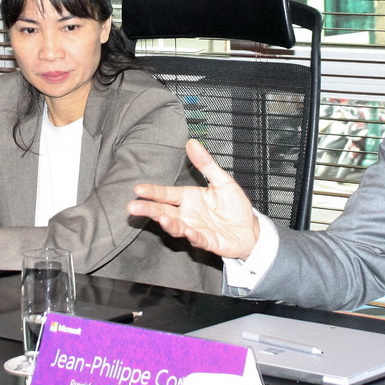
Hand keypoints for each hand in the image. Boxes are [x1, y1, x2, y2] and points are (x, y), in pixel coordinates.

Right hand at [127, 139, 259, 259]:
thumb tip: (192, 143)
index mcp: (189, 198)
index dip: (153, 192)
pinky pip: (198, 239)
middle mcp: (188, 214)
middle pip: (164, 211)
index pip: (166, 194)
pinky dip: (192, 235)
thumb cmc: (235, 206)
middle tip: (133, 207)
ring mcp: (196, 229)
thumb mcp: (222, 181)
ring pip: (177, 226)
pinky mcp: (208, 241)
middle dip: (148, 209)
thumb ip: (206, 164)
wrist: (251, 230)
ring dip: (168, 223)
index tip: (138, 189)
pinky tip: (188, 230)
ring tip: (161, 218)